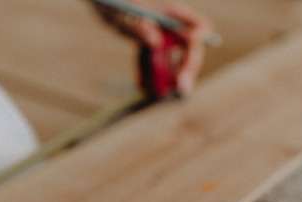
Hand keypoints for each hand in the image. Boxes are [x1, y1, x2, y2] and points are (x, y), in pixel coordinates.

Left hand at [93, 0, 212, 94]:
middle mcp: (170, 23)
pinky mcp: (148, 41)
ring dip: (166, 76)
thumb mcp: (123, 12)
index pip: (197, 27)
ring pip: (171, 58)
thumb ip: (138, 25)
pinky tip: (140, 84)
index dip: (198, 45)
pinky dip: (147, 72)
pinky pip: (152, 60)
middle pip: (188, 48)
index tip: (190, 61)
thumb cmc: (116, 1)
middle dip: (186, 69)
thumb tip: (155, 41)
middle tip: (181, 89)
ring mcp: (160, 33)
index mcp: (170, 11)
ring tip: (157, 93)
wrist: (102, 1)